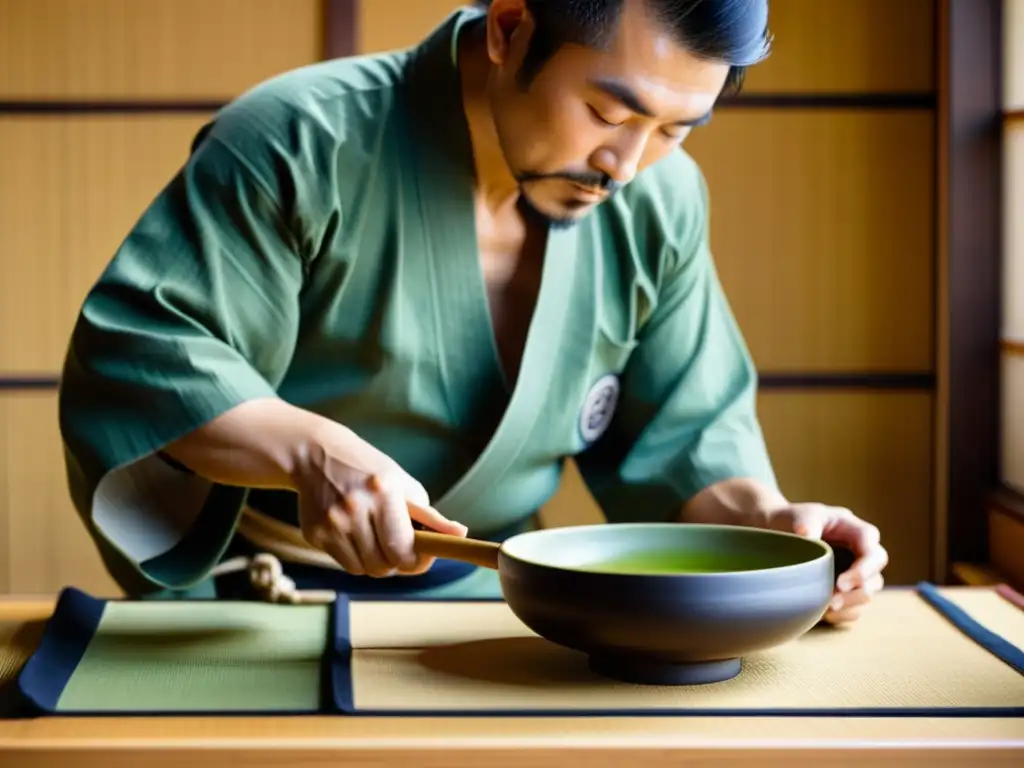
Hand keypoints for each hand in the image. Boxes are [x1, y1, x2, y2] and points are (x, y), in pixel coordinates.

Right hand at [294, 426, 467, 577]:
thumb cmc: (370, 471)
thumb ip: (431, 516)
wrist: (316, 455)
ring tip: (376, 537)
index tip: (423, 556)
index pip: (404, 550)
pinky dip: (357, 558)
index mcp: (384, 493)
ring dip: (376, 561)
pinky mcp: (314, 533)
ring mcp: (332, 523)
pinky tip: (356, 535)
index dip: (419, 561)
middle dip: (397, 562)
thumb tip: (461, 534)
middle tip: (399, 546)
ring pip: (365, 570)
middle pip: (385, 566)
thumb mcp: (404, 485)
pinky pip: (346, 565)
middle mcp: (355, 509)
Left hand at [764, 503, 887, 624]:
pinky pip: (854, 607)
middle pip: (875, 577)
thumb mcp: (799, 515)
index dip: (863, 570)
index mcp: (854, 531)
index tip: (840, 584)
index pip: (872, 552)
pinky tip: (824, 614)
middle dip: (857, 593)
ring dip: (850, 606)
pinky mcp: (844, 589)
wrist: (774, 533)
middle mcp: (859, 553)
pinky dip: (843, 614)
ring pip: (867, 594)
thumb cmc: (790, 520)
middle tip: (832, 602)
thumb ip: (806, 523)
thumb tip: (807, 536)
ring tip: (826, 609)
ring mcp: (854, 572)